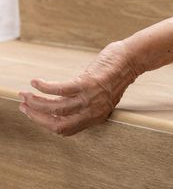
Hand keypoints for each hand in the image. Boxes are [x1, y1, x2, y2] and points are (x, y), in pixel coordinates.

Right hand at [19, 41, 139, 135]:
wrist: (132, 59)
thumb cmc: (114, 74)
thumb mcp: (99, 94)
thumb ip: (82, 102)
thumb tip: (58, 104)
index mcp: (97, 116)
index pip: (66, 129)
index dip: (46, 125)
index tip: (34, 115)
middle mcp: (94, 111)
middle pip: (58, 124)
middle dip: (37, 117)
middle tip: (24, 106)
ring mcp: (91, 98)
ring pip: (55, 108)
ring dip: (36, 102)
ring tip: (25, 94)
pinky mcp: (88, 83)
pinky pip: (59, 89)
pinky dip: (44, 87)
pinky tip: (35, 82)